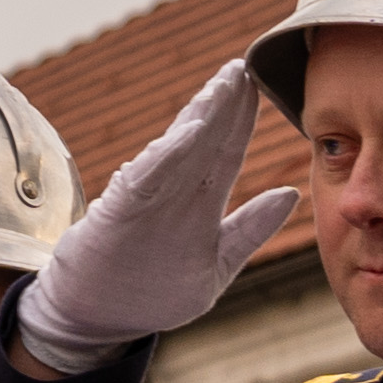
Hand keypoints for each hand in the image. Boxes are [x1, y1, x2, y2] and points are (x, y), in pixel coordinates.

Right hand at [16, 64, 300, 374]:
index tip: (260, 82)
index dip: (243, 118)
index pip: (227, 151)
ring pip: (180, 151)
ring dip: (202, 117)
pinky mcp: (121, 216)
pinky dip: (166, 156)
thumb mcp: (215, 265)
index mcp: (199, 205)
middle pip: (206, 142)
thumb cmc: (149, 287)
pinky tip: (187, 131)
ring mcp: (148, 205)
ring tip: (221, 84)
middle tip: (241, 64)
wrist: (92, 318)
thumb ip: (250, 230)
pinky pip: (147, 181)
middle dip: (225, 103)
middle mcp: (174, 197)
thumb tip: (290, 193)